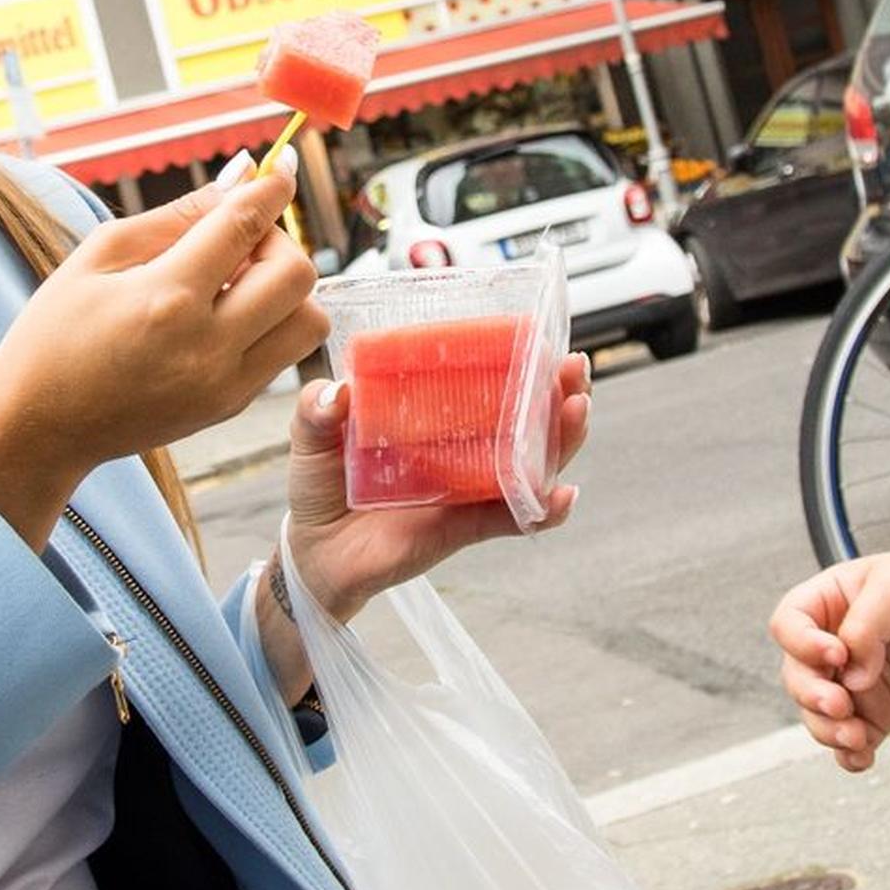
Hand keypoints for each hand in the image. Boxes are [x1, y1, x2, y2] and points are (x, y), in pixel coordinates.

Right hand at [0, 165, 328, 545]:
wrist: (39, 427)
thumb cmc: (54, 333)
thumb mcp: (98, 256)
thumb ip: (176, 215)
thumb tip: (241, 176)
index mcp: (166, 298)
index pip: (246, 225)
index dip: (273, 185)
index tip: (281, 164)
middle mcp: (206, 346)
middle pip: (296, 273)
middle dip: (277, 240)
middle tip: (235, 239)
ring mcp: (224, 384)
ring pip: (307, 319)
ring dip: (284, 288)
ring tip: (234, 283)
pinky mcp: (230, 407)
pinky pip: (283, 353)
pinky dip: (270, 322)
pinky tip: (224, 315)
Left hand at [283, 355, 592, 617]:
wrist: (314, 552)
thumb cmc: (321, 485)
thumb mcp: (311, 437)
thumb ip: (316, 410)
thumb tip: (338, 392)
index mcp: (437, 416)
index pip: (489, 382)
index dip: (523, 361)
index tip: (545, 337)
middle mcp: (464, 449)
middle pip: (529, 418)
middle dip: (561, 393)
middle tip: (576, 371)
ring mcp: (470, 488)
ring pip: (534, 463)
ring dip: (564, 439)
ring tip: (578, 412)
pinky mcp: (464, 528)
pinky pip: (512, 520)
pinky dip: (542, 511)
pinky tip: (562, 497)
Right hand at [768, 552, 889, 771]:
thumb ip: (867, 626)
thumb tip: (853, 675)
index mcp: (828, 604)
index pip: (789, 625)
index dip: (801, 644)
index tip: (836, 655)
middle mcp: (831, 646)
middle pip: (797, 677)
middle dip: (812, 696)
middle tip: (841, 705)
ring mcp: (852, 683)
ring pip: (817, 715)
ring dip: (829, 731)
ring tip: (855, 737)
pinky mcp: (876, 712)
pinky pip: (851, 740)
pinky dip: (850, 755)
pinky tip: (862, 757)